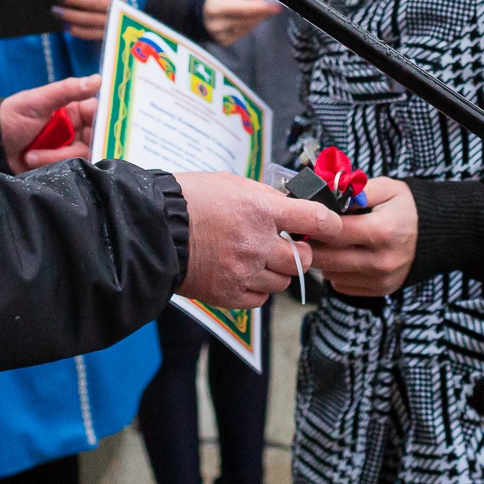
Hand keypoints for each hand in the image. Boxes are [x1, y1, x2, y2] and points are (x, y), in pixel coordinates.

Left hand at [0, 75, 100, 172]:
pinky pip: (71, 169)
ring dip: (54, 156)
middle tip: (55, 145)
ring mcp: (71, 149)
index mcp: (77, 110)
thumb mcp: (38, 101)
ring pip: (82, 157)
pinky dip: (51, 165)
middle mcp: (79, 130)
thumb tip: (98, 80)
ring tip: (32, 154)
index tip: (92, 129)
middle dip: (72, 146)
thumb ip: (67, 90)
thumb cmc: (13, 117)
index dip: (103, 122)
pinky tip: (33, 160)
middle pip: (95, 140)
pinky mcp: (64, 166)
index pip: (101, 115)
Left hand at [53, 0, 130, 41]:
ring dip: (70, 15)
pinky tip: (64, 24)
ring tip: (55, 11)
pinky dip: (75, 29)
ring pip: (90, 19)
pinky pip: (90, 33)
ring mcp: (115, 23)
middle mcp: (120, 6)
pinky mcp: (109, 36)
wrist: (117, 15)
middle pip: (94, 2)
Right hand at [174, 172, 342, 309]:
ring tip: (257, 259)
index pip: (314, 219)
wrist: (152, 230)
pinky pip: (260, 299)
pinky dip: (258, 290)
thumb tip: (289, 208)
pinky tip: (244, 275)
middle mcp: (257, 243)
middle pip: (302, 258)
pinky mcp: (229, 294)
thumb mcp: (231, 184)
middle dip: (299, 252)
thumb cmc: (188, 200)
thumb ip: (265, 198)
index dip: (330, 225)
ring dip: (277, 272)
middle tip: (287, 245)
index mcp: (260, 209)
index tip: (332, 227)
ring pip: (283, 282)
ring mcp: (243, 271)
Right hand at [202, 0, 282, 46]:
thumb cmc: (215, 3)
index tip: (274, 7)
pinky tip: (253, 20)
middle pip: (245, 20)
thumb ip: (242, 0)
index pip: (241, 9)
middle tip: (275, 8)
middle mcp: (215, 25)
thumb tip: (260, 3)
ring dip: (257, 20)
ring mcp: (219, 36)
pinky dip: (250, 26)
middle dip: (262, 14)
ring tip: (264, 11)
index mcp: (213, 9)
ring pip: (246, 28)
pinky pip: (242, 34)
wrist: (200, 17)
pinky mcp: (224, 43)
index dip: (259, 8)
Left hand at [310, 176, 417, 299]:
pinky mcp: (379, 290)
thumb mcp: (386, 188)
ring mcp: (380, 279)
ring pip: (330, 273)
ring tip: (327, 241)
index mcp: (382, 231)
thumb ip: (355, 190)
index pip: (333, 231)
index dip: (312, 225)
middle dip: (310, 244)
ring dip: (323, 258)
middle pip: (326, 258)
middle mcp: (381, 260)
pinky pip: (341, 285)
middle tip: (304, 231)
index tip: (301, 219)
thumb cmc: (405, 208)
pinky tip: (342, 255)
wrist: (435, 234)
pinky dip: (336, 271)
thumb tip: (325, 195)